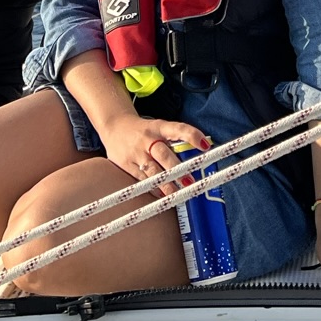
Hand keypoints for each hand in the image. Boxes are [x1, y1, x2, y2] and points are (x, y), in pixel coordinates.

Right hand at [98, 115, 212, 183]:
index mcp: (159, 127)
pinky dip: (152, 188)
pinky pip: (141, 179)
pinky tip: (162, 194)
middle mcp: (147, 139)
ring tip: (177, 194)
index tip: (206, 145)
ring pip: (152, 171)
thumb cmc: (144, 130)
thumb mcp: (159, 128)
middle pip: (163, 154)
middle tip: (190, 182)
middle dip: (177, 169)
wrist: (114, 126)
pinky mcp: (126, 164)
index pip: (178, 128)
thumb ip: (175, 139)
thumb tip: (200, 152)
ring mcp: (136, 153)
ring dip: (166, 184)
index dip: (192, 135)